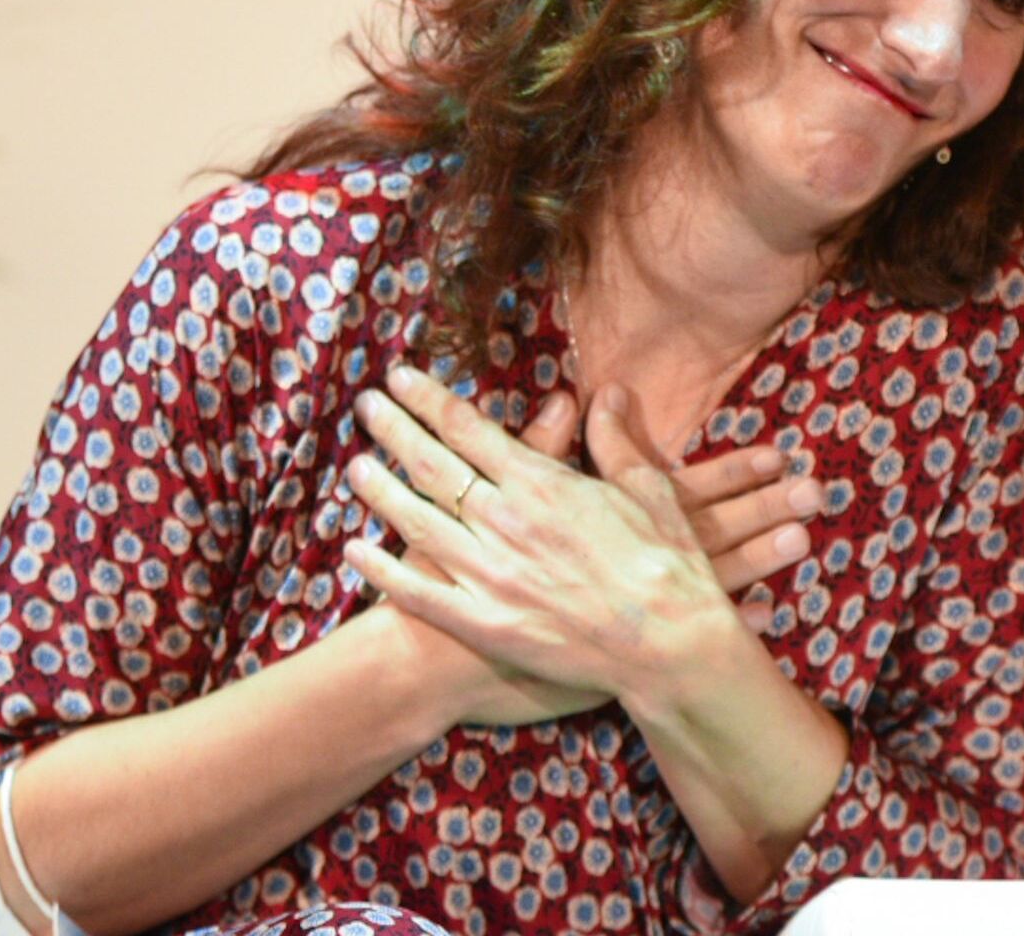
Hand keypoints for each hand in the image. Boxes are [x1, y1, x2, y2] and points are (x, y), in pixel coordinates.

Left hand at [343, 366, 776, 713]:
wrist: (669, 645)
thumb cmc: (667, 565)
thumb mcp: (647, 489)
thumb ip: (615, 441)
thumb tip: (607, 393)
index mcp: (541, 483)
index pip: (468, 429)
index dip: (428, 400)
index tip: (401, 379)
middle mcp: (505, 521)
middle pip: (432, 465)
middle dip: (394, 430)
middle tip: (366, 406)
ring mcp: (490, 574)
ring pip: (416, 522)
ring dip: (379, 490)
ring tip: (354, 467)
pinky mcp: (484, 623)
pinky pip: (420, 593)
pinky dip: (383, 571)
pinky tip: (354, 552)